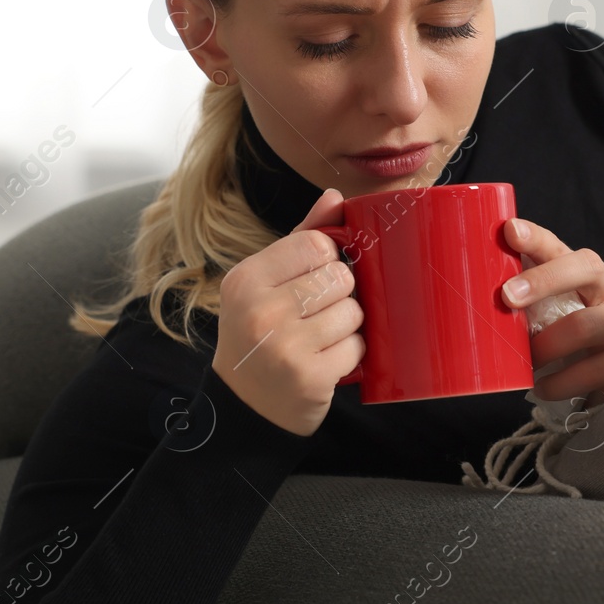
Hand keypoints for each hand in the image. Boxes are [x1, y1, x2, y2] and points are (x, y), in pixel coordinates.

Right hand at [212, 188, 363, 436]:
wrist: (245, 405)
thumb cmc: (261, 334)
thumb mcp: (267, 284)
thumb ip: (300, 240)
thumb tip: (334, 197)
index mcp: (246, 279)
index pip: (317, 244)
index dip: (327, 260)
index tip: (313, 280)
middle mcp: (260, 311)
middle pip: (340, 277)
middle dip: (339, 295)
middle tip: (316, 315)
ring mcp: (284, 347)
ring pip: (354, 312)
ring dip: (347, 327)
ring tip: (321, 339)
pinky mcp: (309, 378)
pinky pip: (357, 347)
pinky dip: (351, 355)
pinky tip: (327, 361)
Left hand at [500, 217, 603, 406]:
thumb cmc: (566, 338)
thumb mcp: (546, 313)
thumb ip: (521, 298)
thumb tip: (469, 291)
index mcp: (585, 271)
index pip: (559, 246)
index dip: (535, 238)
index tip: (510, 231)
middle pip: (585, 269)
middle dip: (543, 281)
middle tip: (507, 298)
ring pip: (584, 326)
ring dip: (545, 346)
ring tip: (526, 363)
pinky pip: (592, 372)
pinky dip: (559, 383)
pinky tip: (543, 387)